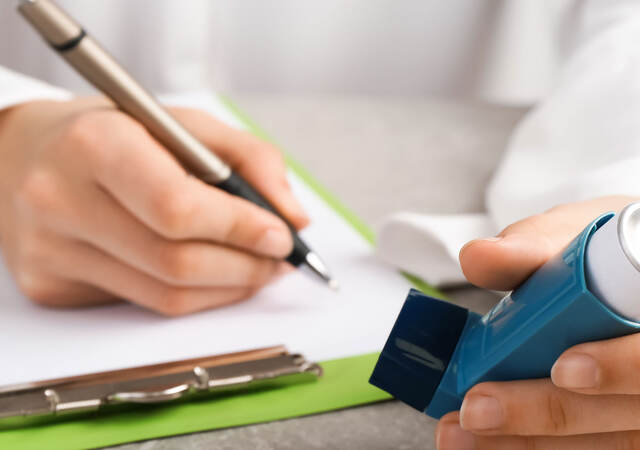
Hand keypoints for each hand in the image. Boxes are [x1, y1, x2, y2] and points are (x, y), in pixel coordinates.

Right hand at [0, 97, 307, 314]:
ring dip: (230, 287)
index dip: (239, 229)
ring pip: (166, 296)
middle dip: (247, 266)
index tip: (281, 235)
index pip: (177, 208)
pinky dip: (196, 296)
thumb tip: (295, 217)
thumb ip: (250, 159)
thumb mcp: (183, 122)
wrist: (24, 156)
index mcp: (94, 144)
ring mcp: (50, 252)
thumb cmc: (113, 133)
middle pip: (176, 262)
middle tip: (280, 257)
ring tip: (258, 267)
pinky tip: (214, 275)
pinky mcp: (52, 287)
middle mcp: (60, 201)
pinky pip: (146, 305)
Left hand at [435, 196, 639, 448]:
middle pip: (627, 411)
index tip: (563, 369)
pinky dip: (538, 448)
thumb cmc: (606, 255)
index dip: (620, 366)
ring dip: (530, 443)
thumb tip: (477, 257)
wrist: (626, 268)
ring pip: (609, 441)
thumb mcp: (575, 237)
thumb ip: (529, 249)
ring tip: (463, 434)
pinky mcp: (625, 425)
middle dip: (546, 411)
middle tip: (477, 409)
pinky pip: (594, 445)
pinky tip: (489, 444)